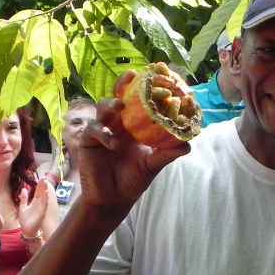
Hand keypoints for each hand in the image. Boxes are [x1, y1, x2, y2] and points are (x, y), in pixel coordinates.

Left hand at [17, 177, 51, 236]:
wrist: (27, 230)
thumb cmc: (25, 220)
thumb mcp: (22, 207)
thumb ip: (23, 198)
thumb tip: (23, 189)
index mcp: (34, 202)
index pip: (37, 191)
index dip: (39, 185)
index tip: (40, 178)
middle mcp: (39, 204)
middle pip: (41, 192)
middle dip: (43, 185)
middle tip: (44, 177)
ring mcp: (41, 208)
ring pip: (44, 197)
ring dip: (45, 190)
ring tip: (46, 183)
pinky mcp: (42, 213)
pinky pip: (45, 205)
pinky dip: (46, 199)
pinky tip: (47, 193)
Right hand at [76, 71, 190, 208]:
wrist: (113, 199)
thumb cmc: (133, 179)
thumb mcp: (153, 165)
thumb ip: (167, 153)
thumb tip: (187, 144)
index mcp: (134, 125)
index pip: (137, 101)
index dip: (142, 88)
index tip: (153, 75)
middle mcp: (118, 123)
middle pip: (118, 96)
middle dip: (122, 84)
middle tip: (130, 76)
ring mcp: (102, 130)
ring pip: (102, 108)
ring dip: (109, 104)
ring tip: (119, 107)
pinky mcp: (88, 141)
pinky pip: (93, 130)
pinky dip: (102, 133)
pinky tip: (112, 143)